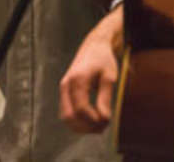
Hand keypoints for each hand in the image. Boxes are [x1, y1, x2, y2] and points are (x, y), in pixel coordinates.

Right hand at [59, 9, 121, 132]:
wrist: (94, 46)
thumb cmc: (103, 59)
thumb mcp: (109, 77)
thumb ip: (105, 98)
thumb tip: (104, 119)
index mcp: (77, 79)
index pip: (81, 109)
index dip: (93, 120)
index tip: (107, 122)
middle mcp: (66, 85)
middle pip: (69, 116)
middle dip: (86, 127)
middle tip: (103, 128)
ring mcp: (63, 89)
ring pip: (66, 117)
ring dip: (81, 126)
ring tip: (98, 126)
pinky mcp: (65, 92)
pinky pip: (67, 112)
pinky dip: (77, 121)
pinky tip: (91, 121)